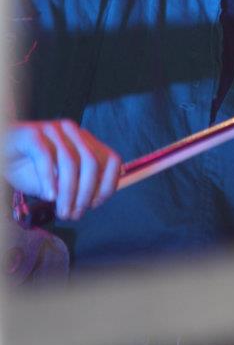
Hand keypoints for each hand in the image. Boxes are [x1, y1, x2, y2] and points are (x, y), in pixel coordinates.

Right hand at [4, 120, 121, 219]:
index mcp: (85, 140)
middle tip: (74, 215)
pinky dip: (50, 180)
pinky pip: (45, 157)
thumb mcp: (57, 181)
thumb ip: (74, 188)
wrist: (1, 153)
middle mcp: (73, 132)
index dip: (107, 185)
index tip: (95, 205)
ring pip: (70, 162)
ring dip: (69, 193)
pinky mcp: (32, 134)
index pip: (112, 159)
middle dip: (86, 194)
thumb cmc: (29, 167)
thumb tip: (88, 204)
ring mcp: (52, 130)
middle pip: (92, 163)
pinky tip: (49, 197)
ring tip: (62, 213)